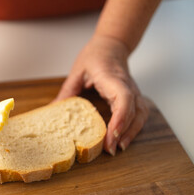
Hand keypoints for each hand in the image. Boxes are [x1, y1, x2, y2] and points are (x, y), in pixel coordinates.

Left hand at [55, 35, 148, 154]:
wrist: (112, 45)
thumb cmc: (95, 55)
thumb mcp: (77, 71)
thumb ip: (67, 91)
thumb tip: (53, 109)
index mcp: (111, 77)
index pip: (123, 97)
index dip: (120, 117)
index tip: (113, 133)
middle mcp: (126, 85)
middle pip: (134, 110)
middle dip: (124, 131)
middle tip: (110, 149)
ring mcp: (132, 91)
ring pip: (140, 114)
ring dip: (131, 132)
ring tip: (117, 148)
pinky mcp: (133, 96)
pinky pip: (139, 114)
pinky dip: (133, 128)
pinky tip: (123, 139)